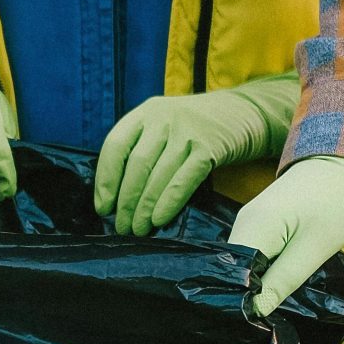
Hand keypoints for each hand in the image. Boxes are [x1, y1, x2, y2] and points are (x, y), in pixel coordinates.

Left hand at [92, 73, 298, 235]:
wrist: (241, 113)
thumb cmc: (191, 128)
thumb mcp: (160, 127)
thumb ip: (138, 150)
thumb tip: (113, 198)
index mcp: (144, 113)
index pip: (115, 146)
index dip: (106, 180)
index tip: (103, 208)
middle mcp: (163, 119)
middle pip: (137, 165)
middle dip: (126, 201)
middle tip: (121, 227)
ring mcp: (187, 132)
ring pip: (158, 174)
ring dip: (145, 208)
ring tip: (138, 230)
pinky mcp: (209, 147)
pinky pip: (184, 179)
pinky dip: (169, 202)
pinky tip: (159, 220)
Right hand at [226, 155, 343, 315]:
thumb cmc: (338, 202)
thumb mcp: (316, 247)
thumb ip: (284, 280)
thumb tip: (255, 312)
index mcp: (253, 228)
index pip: (233, 275)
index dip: (241, 301)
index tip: (254, 325)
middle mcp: (242, 224)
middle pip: (233, 270)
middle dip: (245, 296)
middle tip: (261, 323)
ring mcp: (249, 221)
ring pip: (243, 264)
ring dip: (254, 285)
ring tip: (267, 309)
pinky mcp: (259, 223)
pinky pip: (252, 254)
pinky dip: (261, 271)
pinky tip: (272, 286)